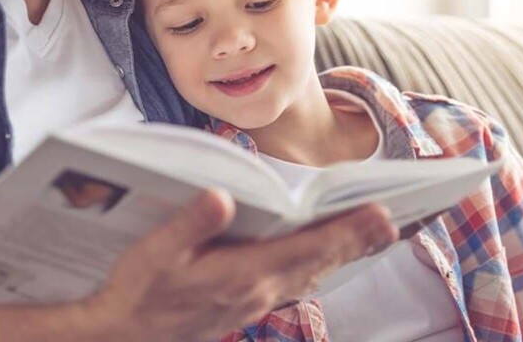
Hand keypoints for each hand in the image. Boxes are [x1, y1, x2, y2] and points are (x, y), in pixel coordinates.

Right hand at [87, 189, 398, 340]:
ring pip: (312, 274)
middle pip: (320, 262)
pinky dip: (318, 266)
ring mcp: (255, 302)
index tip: (381, 215)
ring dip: (344, 254)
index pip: (307, 247)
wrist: (126, 337)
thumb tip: (221, 196)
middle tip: (396, 220)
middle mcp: (258, 290)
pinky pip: (296, 284)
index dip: (347, 231)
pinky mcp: (247, 304)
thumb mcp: (154, 252)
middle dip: (359, 240)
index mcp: (242, 273)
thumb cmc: (139, 292)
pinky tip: (325, 258)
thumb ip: (190, 224)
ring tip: (374, 234)